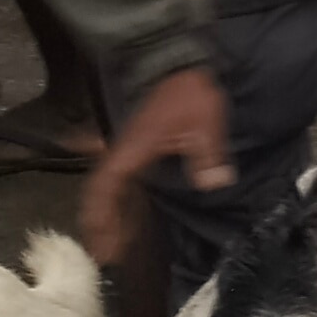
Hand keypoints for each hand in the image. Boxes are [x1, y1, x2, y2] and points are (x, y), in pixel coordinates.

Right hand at [81, 68, 229, 264]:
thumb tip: (215, 183)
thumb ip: (207, 154)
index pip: (106, 186)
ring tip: (113, 244)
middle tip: (104, 255)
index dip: (101, 215)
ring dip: (110, 214)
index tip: (101, 240)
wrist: (178, 61)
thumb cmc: (188, 92)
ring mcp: (130, 150)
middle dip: (101, 224)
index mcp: (133, 150)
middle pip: (102, 193)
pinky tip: (123, 213)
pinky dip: (120, 198)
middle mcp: (125, 152)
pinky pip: (124, 178)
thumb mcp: (204, 122)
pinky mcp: (139, 147)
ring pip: (112, 188)